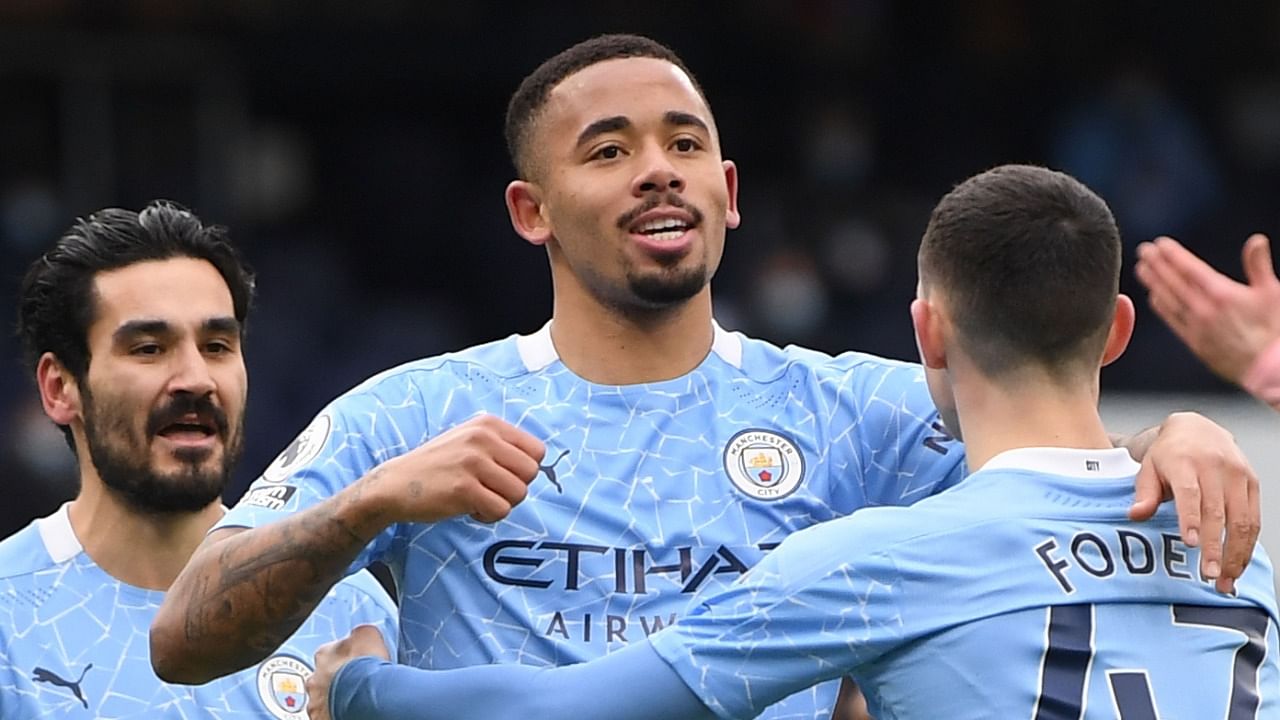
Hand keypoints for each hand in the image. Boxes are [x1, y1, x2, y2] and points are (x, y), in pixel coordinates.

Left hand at [306, 625, 391, 719]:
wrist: (364, 694)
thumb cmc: (365, 664)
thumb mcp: (368, 634)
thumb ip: (359, 632)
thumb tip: (359, 633)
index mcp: (324, 654)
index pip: (329, 652)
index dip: (344, 657)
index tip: (354, 661)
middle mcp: (314, 677)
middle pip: (323, 676)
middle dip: (336, 679)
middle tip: (353, 682)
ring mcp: (315, 700)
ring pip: (322, 697)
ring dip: (334, 697)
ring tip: (353, 698)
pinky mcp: (320, 718)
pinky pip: (325, 714)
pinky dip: (334, 713)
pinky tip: (348, 710)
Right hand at [359, 414, 545, 526]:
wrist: (394, 484)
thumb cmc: (437, 466)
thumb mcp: (469, 440)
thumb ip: (501, 446)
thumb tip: (537, 464)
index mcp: (488, 425)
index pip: (537, 451)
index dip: (524, 470)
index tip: (503, 476)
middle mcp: (483, 439)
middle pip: (532, 473)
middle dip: (515, 488)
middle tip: (491, 491)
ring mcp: (473, 463)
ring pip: (519, 494)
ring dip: (501, 504)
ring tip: (478, 499)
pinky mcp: (464, 489)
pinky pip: (500, 510)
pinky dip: (488, 517)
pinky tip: (469, 509)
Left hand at [1127, 412, 1259, 593]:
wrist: (1197, 429)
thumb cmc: (1170, 453)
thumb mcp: (1149, 467)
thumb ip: (1144, 493)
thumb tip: (1136, 515)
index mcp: (1185, 462)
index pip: (1190, 493)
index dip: (1191, 519)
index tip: (1190, 543)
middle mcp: (1215, 467)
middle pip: (1218, 512)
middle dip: (1216, 547)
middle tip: (1210, 574)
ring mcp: (1237, 475)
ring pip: (1242, 520)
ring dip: (1236, 554)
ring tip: (1225, 580)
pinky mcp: (1252, 484)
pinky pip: (1254, 519)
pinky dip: (1248, 545)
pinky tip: (1238, 564)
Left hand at [1135, 234, 1279, 383]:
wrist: (1268, 369)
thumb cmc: (1274, 329)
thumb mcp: (1272, 292)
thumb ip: (1259, 265)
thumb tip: (1255, 240)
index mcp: (1221, 294)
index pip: (1190, 269)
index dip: (1173, 255)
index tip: (1159, 244)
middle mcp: (1204, 309)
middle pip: (1173, 281)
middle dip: (1157, 263)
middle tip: (1143, 250)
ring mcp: (1196, 327)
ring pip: (1168, 299)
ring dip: (1153, 282)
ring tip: (1142, 268)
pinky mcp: (1193, 342)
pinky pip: (1171, 320)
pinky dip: (1160, 306)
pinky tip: (1153, 296)